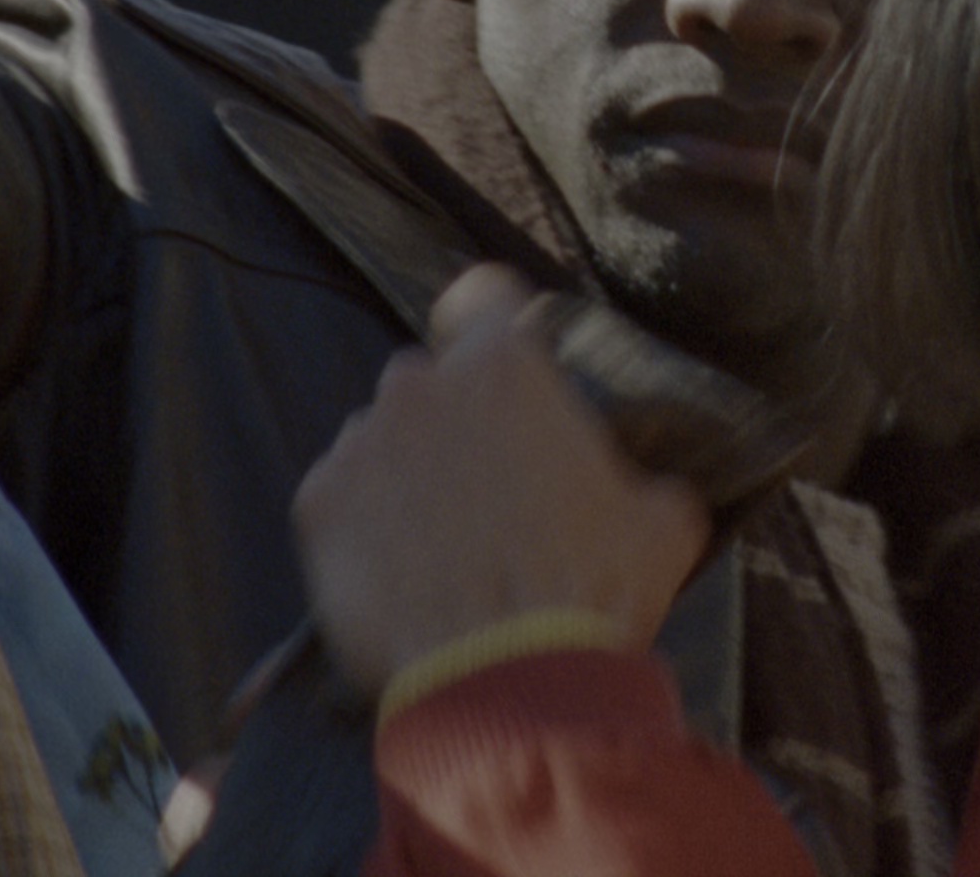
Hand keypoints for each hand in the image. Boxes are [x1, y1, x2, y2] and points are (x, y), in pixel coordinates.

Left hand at [293, 265, 712, 694]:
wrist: (507, 683)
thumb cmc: (592, 592)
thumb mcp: (663, 521)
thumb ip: (643, 475)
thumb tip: (648, 485)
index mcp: (506, 365)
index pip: (484, 295)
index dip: (494, 329)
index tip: (505, 373)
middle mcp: (420, 384)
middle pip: (430, 379)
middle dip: (453, 421)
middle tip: (487, 490)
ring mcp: (360, 441)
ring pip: (380, 439)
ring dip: (406, 475)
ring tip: (443, 547)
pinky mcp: (316, 505)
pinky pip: (340, 496)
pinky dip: (363, 525)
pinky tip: (403, 574)